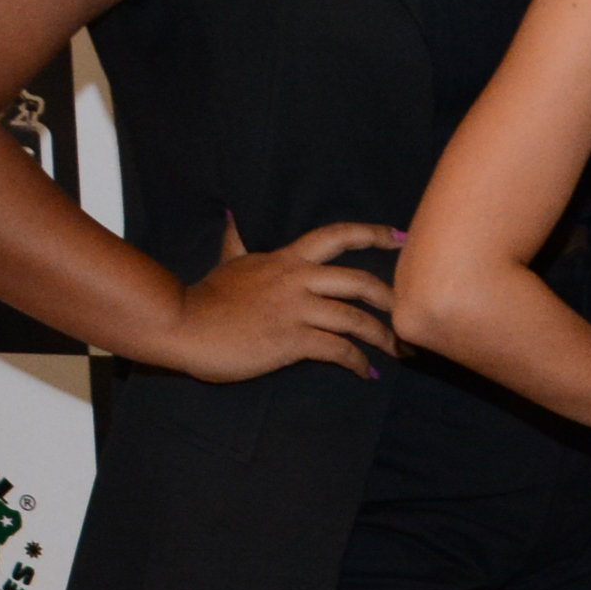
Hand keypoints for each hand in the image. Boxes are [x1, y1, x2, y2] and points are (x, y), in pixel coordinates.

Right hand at [159, 214, 400, 381]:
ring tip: (398, 351)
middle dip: (391, 298)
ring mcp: (295, 310)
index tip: (401, 236)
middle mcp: (297, 280)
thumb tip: (233, 217)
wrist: (181, 324)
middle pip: (360, 281)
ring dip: (383, 338)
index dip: (372, 233)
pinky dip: (357, 362)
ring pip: (355, 319)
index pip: (336, 236)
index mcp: (286, 259)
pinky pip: (337, 350)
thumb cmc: (205, 298)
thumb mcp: (227, 262)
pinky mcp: (290, 341)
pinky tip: (365, 372)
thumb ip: (237, 242)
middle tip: (409, 311)